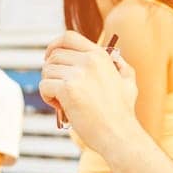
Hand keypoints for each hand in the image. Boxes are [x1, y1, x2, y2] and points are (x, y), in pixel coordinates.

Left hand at [39, 30, 139, 150]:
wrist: (119, 134)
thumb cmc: (123, 113)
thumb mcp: (128, 82)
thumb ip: (121, 66)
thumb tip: (116, 58)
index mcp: (100, 55)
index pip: (68, 37)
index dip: (54, 45)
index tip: (49, 56)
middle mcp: (89, 60)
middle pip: (54, 56)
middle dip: (51, 72)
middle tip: (59, 89)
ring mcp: (78, 74)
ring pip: (47, 71)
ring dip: (49, 86)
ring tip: (61, 101)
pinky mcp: (68, 89)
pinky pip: (44, 86)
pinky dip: (47, 97)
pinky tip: (60, 107)